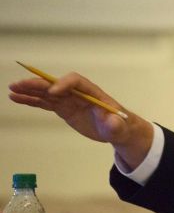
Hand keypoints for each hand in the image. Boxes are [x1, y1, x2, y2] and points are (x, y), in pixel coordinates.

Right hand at [9, 72, 153, 168]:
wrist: (118, 130)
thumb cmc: (121, 126)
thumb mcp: (120, 128)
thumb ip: (116, 124)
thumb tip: (112, 121)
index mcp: (93, 93)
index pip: (77, 82)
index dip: (64, 85)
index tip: (53, 94)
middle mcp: (79, 94)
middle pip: (56, 84)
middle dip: (39, 84)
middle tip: (20, 85)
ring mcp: (70, 100)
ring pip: (47, 93)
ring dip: (30, 91)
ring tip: (12, 90)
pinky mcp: (64, 109)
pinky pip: (46, 103)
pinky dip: (32, 100)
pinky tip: (17, 99)